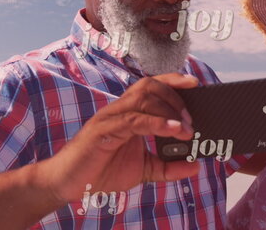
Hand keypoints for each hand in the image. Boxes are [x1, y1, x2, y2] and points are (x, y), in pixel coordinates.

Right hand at [34, 73, 199, 202]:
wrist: (69, 184)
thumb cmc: (103, 171)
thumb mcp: (144, 170)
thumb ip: (169, 167)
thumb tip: (196, 166)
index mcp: (128, 113)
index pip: (151, 85)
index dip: (172, 80)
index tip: (194, 83)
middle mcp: (119, 109)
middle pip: (149, 86)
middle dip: (175, 97)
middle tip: (192, 119)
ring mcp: (110, 117)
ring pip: (142, 98)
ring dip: (169, 110)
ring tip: (186, 129)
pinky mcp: (103, 130)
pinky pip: (134, 120)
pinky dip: (157, 123)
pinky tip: (174, 130)